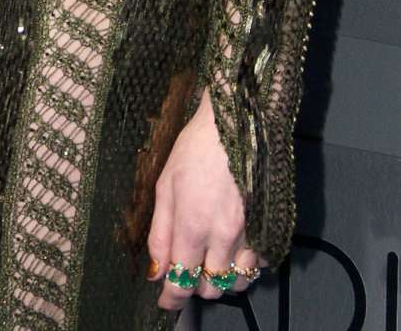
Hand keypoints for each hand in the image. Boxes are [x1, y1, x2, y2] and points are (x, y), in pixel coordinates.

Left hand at [148, 91, 262, 308]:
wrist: (237, 125)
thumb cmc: (194, 149)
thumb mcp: (164, 184)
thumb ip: (159, 231)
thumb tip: (156, 270)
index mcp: (193, 225)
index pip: (181, 281)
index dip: (172, 299)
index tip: (166, 303)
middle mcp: (224, 237)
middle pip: (211, 289)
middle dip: (196, 285)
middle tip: (188, 266)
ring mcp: (251, 234)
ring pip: (238, 282)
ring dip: (222, 278)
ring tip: (211, 257)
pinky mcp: (271, 229)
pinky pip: (259, 265)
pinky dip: (246, 264)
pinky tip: (235, 245)